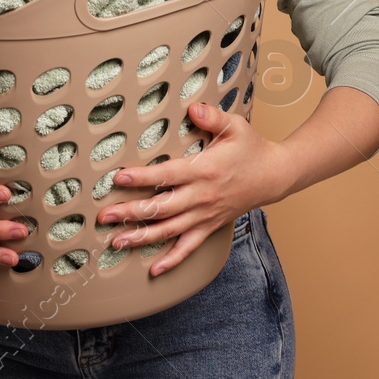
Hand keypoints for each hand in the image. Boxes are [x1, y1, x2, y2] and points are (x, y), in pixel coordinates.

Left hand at [96, 100, 294, 276]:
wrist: (274, 176)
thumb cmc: (251, 148)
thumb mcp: (235, 126)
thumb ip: (212, 117)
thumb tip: (193, 108)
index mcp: (204, 170)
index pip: (167, 175)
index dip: (142, 177)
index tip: (119, 177)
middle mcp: (202, 196)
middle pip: (161, 208)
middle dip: (130, 212)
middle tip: (104, 216)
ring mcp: (205, 214)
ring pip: (169, 230)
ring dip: (142, 238)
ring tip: (117, 242)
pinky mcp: (210, 226)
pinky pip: (189, 247)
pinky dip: (172, 260)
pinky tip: (155, 270)